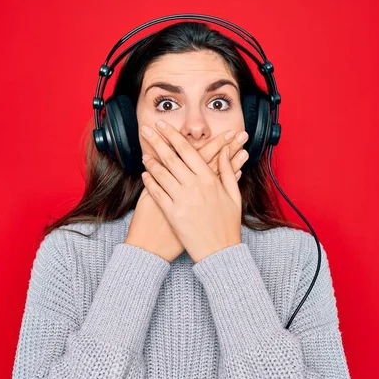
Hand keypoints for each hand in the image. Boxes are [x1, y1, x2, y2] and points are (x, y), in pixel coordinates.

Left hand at [140, 120, 242, 262]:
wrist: (221, 253)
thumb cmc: (228, 225)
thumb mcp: (234, 195)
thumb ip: (228, 171)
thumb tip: (225, 152)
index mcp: (210, 179)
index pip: (187, 151)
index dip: (173, 136)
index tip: (163, 125)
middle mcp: (194, 187)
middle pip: (170, 158)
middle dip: (156, 141)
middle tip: (146, 129)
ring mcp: (182, 200)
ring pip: (161, 174)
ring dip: (151, 161)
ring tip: (144, 152)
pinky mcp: (172, 214)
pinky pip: (157, 194)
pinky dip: (149, 182)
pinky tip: (145, 175)